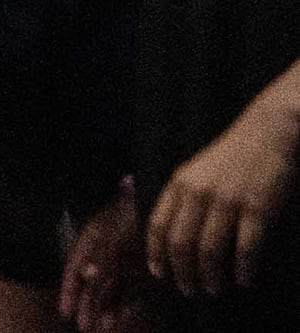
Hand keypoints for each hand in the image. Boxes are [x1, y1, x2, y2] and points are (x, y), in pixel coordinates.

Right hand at [61, 180, 152, 332]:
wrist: (161, 199)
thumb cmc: (136, 212)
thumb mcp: (119, 230)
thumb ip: (102, 253)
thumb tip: (85, 275)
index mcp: (93, 239)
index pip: (75, 268)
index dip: (69, 291)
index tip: (66, 312)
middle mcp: (106, 251)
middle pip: (92, 282)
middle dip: (87, 306)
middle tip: (85, 328)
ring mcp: (126, 260)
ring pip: (112, 289)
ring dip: (107, 309)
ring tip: (105, 328)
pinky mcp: (145, 268)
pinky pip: (134, 289)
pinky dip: (129, 303)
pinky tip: (126, 316)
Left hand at [148, 102, 297, 298]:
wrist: (268, 133)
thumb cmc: (232, 157)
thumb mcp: (196, 171)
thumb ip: (182, 198)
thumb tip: (171, 236)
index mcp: (180, 183)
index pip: (157, 225)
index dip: (156, 254)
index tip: (160, 275)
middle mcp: (199, 193)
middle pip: (180, 244)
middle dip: (182, 273)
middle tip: (190, 291)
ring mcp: (228, 201)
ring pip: (210, 250)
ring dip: (211, 276)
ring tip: (214, 289)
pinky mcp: (258, 209)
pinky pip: (246, 248)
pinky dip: (243, 270)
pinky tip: (244, 280)